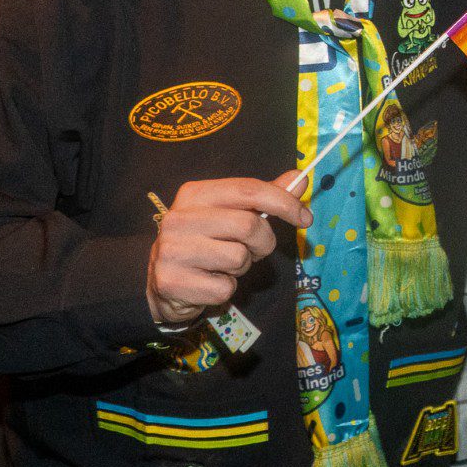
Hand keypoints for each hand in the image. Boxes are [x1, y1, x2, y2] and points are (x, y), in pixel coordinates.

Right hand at [146, 172, 310, 325]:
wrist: (161, 280)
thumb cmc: (204, 242)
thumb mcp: (230, 214)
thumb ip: (264, 197)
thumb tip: (299, 177)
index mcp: (194, 194)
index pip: (248, 189)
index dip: (284, 202)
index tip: (305, 218)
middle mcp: (179, 217)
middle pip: (248, 225)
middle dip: (264, 242)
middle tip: (256, 250)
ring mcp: (172, 250)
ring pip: (238, 257)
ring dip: (242, 266)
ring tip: (224, 265)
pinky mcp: (171, 281)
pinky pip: (224, 288)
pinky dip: (226, 289)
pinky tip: (209, 282)